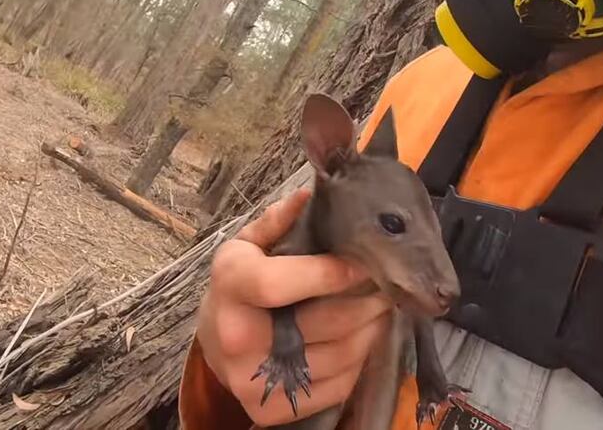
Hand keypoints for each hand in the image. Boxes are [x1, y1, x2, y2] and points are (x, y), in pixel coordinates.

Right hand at [196, 187, 393, 425]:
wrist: (215, 341)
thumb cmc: (239, 286)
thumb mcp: (247, 246)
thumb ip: (277, 221)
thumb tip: (311, 194)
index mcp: (230, 286)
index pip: (281, 283)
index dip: (331, 273)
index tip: (364, 263)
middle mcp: (236, 336)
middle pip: (324, 323)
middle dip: (367, 302)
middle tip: (387, 287)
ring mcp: (253, 380)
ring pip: (339, 357)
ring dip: (371, 330)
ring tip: (380, 310)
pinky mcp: (271, 408)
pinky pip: (336, 387)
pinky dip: (358, 361)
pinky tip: (362, 339)